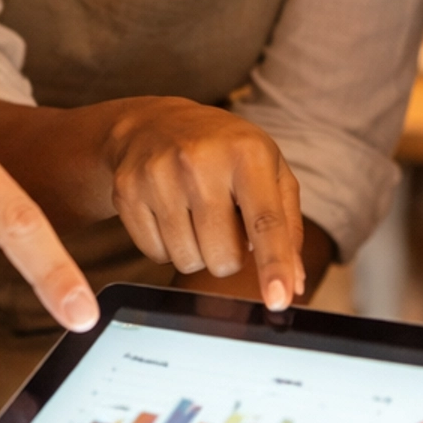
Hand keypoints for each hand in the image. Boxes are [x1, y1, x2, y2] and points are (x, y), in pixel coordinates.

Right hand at [100, 98, 304, 309]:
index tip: (279, 299)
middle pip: (223, 256)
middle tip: (225, 222)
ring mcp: (158, 175)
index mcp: (246, 153)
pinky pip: (155, 255)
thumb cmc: (224, 151)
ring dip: (199, 251)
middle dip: (230, 254)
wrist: (154, 124)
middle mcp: (200, 160)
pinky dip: (168, 246)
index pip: (265, 220)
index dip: (274, 263)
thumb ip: (287, 225)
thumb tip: (295, 282)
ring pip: (188, 261)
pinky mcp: (127, 192)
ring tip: (197, 214)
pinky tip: (170, 213)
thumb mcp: (268, 170)